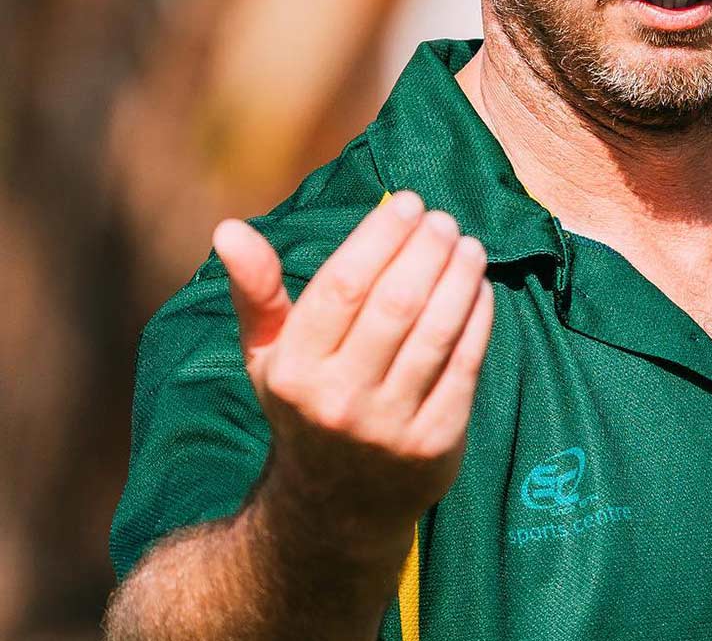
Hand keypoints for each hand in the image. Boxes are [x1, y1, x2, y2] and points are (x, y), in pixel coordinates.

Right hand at [212, 192, 493, 550]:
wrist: (334, 509)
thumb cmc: (305, 406)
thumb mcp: (268, 356)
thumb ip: (255, 291)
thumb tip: (228, 228)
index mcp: (292, 370)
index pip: (343, 286)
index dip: (381, 236)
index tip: (408, 203)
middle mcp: (338, 400)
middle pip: (395, 304)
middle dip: (427, 250)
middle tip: (444, 220)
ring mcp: (389, 426)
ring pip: (435, 332)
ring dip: (460, 279)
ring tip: (469, 246)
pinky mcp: (434, 444)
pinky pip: (465, 366)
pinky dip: (478, 319)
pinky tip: (481, 288)